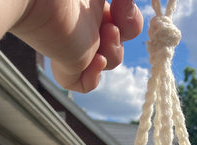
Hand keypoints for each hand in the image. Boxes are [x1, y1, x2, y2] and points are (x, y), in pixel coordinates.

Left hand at [13, 0, 142, 92]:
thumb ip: (125, 3)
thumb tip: (130, 6)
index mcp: (92, 1)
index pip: (120, 15)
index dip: (130, 17)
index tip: (124, 4)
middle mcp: (85, 20)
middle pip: (117, 37)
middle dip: (127, 31)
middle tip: (115, 22)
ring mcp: (75, 43)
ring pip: (107, 60)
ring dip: (115, 52)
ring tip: (106, 35)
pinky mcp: (66, 63)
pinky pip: (82, 84)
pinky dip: (94, 76)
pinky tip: (95, 60)